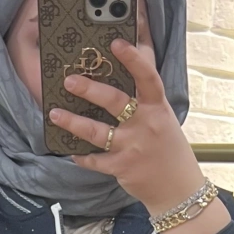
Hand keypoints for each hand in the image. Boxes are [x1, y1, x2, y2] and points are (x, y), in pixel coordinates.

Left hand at [49, 38, 226, 232]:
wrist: (179, 189)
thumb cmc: (169, 149)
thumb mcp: (164, 118)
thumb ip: (147, 96)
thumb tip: (134, 62)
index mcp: (158, 107)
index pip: (147, 77)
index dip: (132, 58)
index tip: (115, 43)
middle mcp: (146, 124)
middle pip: (115, 101)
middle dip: (89, 89)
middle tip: (69, 80)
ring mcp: (133, 147)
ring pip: (98, 132)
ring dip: (73, 123)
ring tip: (55, 114)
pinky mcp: (122, 168)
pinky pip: (95, 160)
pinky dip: (82, 155)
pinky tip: (71, 150)